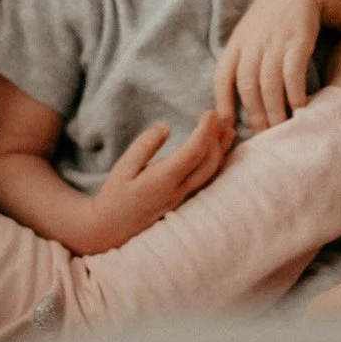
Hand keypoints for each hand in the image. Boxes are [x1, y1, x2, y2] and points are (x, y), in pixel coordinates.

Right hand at [79, 110, 235, 251]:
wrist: (113, 229)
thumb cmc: (115, 196)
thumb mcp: (123, 168)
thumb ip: (145, 146)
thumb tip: (165, 127)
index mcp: (162, 180)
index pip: (192, 153)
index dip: (205, 131)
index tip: (209, 112)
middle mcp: (177, 190)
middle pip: (208, 162)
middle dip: (217, 138)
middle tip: (219, 115)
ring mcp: (183, 198)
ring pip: (211, 173)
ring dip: (222, 150)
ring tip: (228, 128)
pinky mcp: (184, 200)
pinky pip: (206, 180)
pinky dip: (216, 162)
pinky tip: (219, 151)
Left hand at [214, 0, 329, 129]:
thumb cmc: (270, 20)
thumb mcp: (247, 36)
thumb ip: (240, 62)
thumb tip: (232, 100)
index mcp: (236, 44)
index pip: (222, 77)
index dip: (222, 103)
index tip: (225, 126)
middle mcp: (252, 44)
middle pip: (247, 85)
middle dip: (253, 114)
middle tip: (261, 136)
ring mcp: (275, 42)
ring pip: (269, 83)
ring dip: (274, 109)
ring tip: (280, 128)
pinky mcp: (298, 41)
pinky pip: (293, 73)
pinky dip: (294, 93)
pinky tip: (300, 107)